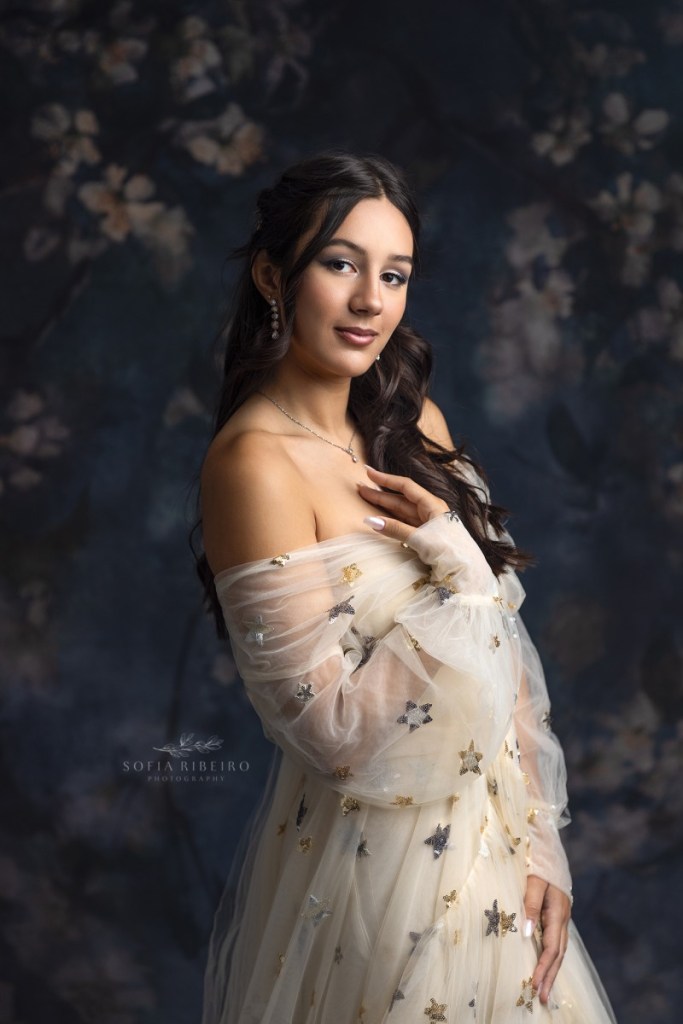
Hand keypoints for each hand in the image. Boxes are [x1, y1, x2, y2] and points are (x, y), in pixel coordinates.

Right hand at [357, 466, 448, 542]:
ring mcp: (429, 524)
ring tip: (368, 500)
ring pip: (402, 512)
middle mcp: (431, 511)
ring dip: (384, 507)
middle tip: (360, 488)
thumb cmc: (448, 550)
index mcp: (432, 505)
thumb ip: (396, 529)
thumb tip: (370, 521)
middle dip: (380, 493)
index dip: (386, 479)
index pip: (405, 486)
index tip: (369, 473)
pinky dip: (392, 521)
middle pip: (401, 499)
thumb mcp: (420, 538)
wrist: (466, 570)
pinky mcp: (427, 536)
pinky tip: (382, 520)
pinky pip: (406, 524)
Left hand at [523, 875, 571, 1005]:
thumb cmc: (539, 862)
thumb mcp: (534, 881)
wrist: (549, 847)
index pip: (551, 947)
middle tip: (543, 999)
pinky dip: (552, 958)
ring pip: (559, 950)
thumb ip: (531, 905)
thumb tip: (528, 934)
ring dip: (552, 971)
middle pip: (558, 954)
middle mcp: (562, 918)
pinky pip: (556, 941)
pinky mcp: (556, 915)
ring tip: (545, 991)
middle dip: (550, 977)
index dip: (543, 967)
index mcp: (558, 912)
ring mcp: (561, 917)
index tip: (534, 984)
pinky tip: (546, 967)